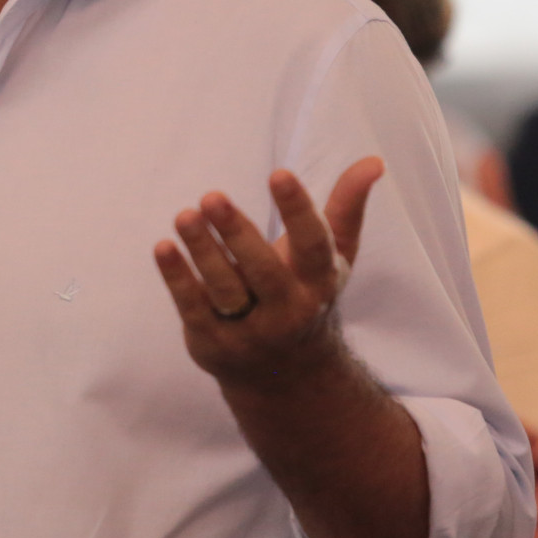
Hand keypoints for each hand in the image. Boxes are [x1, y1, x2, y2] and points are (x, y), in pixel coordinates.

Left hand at [153, 157, 380, 388]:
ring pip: (225, 290)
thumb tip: (374, 160)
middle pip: (263, 272)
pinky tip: (163, 247)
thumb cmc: (308, 294)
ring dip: (203, 252)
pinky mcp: (213, 343)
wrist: (287, 377)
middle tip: (211, 195)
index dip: (298, 210)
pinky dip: (178, 278)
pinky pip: (192, 309)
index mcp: (319, 283)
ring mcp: (250, 332)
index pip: (313, 245)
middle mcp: (288, 311)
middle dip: (237, 234)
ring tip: (185, 215)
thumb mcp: (334, 256)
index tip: (278, 173)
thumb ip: (347, 207)